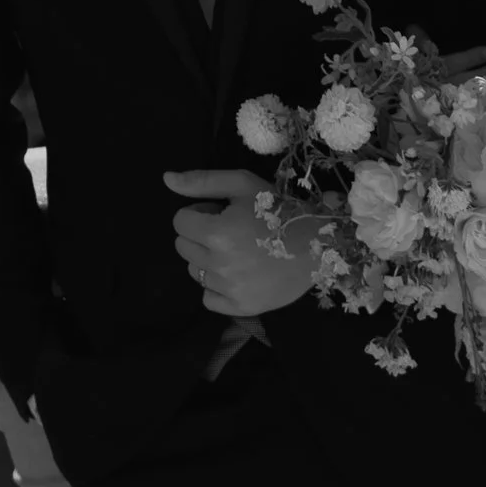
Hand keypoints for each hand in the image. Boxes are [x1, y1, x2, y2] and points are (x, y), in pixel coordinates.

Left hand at [164, 168, 317, 317]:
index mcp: (216, 232)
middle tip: (230, 231)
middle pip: (183, 247)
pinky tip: (234, 276)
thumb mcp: (242, 184)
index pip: (180, 222)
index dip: (199, 213)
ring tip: (235, 252)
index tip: (221, 213)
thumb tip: (166, 179)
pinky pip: (208, 300)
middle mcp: (220, 264)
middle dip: (199, 235)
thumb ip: (202, 181)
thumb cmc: (279, 210)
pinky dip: (215, 289)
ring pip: (195, 272)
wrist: (319, 245)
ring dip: (207, 260)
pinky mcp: (242, 307)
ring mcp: (231, 289)